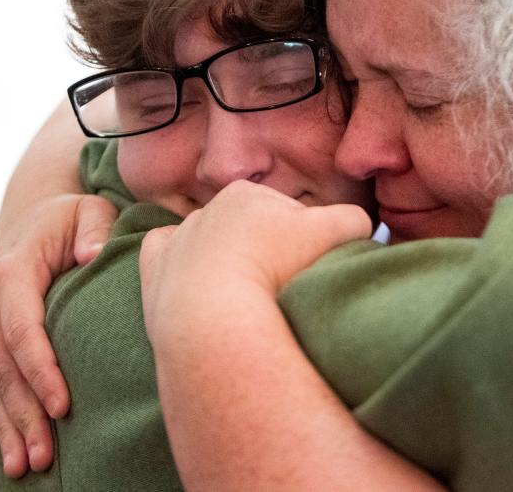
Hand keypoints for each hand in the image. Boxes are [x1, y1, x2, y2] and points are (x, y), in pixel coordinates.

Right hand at [0, 194, 116, 479]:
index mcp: (11, 271)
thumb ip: (95, 230)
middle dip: (24, 415)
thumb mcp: (89, 212)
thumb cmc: (72, 221)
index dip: (41, 370)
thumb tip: (93, 256)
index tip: (64, 406)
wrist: (34, 221)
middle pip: (2, 368)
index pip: (23, 329)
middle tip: (46, 456)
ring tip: (25, 467)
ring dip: (3, 430)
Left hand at [138, 180, 370, 346]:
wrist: (215, 319)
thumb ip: (355, 219)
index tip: (306, 268)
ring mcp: (177, 241)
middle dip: (267, 251)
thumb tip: (358, 226)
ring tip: (245, 299)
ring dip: (228, 265)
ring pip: (211, 245)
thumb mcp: (337, 233)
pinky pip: (166, 256)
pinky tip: (199, 287)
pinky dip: (179, 266)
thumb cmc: (278, 269)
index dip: (304, 241)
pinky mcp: (154, 271)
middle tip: (281, 286)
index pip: (288, 214)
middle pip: (250, 230)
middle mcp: (206, 209)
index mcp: (247, 193)